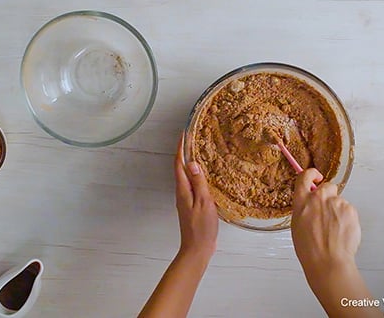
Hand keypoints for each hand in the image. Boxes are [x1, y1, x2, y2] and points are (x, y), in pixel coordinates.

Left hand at [137, 136, 218, 317]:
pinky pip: (191, 185)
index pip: (179, 164)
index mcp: (183, 190)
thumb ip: (198, 183)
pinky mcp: (191, 206)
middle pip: (180, 168)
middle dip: (184, 152)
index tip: (183, 134)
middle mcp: (181, 193)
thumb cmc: (201, 228)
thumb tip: (192, 162)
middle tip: (191, 139)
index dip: (180, 148)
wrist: (197, 250)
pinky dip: (196, 176)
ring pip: (186, 176)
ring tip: (198, 152)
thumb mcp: (204, 203)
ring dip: (190, 164)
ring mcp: (185, 200)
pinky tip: (204, 176)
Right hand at [291, 169, 381, 317]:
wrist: (328, 261)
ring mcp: (336, 202)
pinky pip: (349, 209)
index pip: (304, 177)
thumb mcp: (297, 226)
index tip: (315, 177)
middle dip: (329, 196)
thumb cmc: (311, 250)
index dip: (311, 175)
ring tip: (334, 230)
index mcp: (302, 202)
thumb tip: (309, 204)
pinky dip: (347, 218)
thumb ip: (304, 209)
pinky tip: (341, 232)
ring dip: (338, 211)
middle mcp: (318, 198)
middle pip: (327, 186)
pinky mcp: (350, 209)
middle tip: (327, 213)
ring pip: (339, 201)